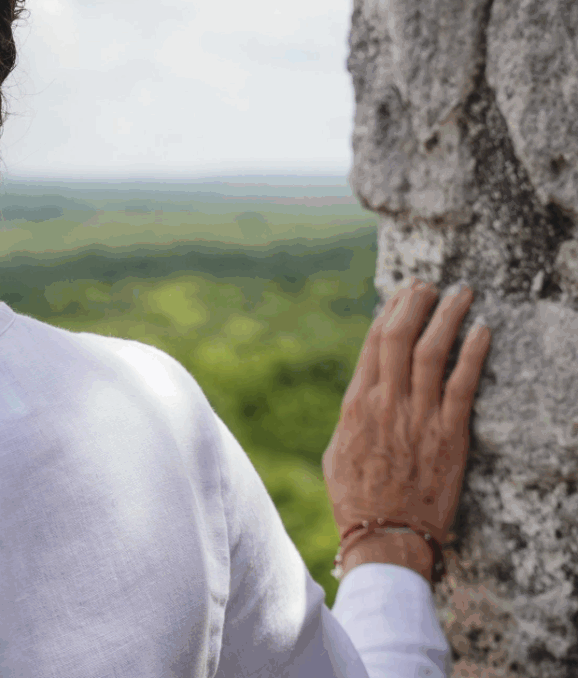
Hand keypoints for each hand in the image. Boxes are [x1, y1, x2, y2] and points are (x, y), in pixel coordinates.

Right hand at [321, 281, 492, 582]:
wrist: (385, 534)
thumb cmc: (356, 499)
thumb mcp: (337, 451)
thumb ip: (352, 418)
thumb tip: (362, 397)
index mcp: (356, 404)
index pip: (374, 345)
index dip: (389, 313)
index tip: (401, 295)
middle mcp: (386, 403)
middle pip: (401, 337)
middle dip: (415, 304)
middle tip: (428, 285)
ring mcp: (419, 417)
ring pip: (434, 352)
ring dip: (448, 317)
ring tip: (461, 294)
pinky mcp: (450, 435)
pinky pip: (464, 384)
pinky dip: (473, 353)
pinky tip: (482, 331)